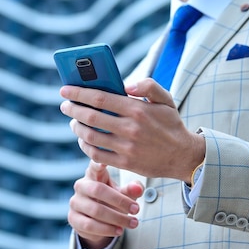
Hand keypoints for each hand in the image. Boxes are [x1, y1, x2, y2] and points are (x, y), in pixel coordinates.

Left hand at [60, 78, 205, 182]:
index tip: (65, 90)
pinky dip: (85, 146)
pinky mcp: (125, 163)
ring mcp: (127, 148)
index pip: (100, 98)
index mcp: (138, 109)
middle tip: (65, 105)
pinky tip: (83, 139)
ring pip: (91, 137)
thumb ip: (148, 85)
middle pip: (91, 117)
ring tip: (73, 121)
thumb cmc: (170, 124)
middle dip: (73, 109)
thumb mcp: (166, 99)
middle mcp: (131, 128)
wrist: (183, 155)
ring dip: (77, 128)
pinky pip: (97, 155)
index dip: (79, 93)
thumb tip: (127, 84)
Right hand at [68, 160, 143, 248]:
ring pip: (95, 210)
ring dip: (117, 218)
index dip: (97, 164)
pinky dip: (106, 229)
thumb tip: (138, 188)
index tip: (104, 163)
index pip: (94, 166)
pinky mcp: (73, 218)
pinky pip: (89, 225)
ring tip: (133, 223)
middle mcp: (81, 185)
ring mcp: (75, 202)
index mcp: (93, 174)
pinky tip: (119, 230)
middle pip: (98, 190)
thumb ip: (131, 190)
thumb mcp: (124, 193)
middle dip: (120, 201)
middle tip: (136, 209)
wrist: (99, 220)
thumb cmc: (113, 200)